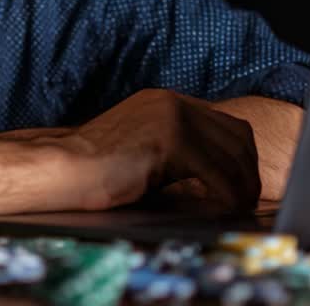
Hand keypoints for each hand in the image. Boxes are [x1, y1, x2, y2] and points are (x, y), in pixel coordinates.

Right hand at [55, 89, 259, 212]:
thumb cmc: (94, 169)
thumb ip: (175, 153)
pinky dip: (226, 194)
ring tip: (238, 207)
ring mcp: (172, 117)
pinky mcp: (170, 140)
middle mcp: (173, 102)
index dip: (240, 155)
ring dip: (241, 184)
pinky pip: (216, 172)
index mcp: (166, 102)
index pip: (224, 123)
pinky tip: (223, 208)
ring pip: (231, 153)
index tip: (242, 182)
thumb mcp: (143, 150)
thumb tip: (212, 179)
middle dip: (247, 170)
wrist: (62, 168)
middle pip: (236, 134)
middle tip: (247, 199)